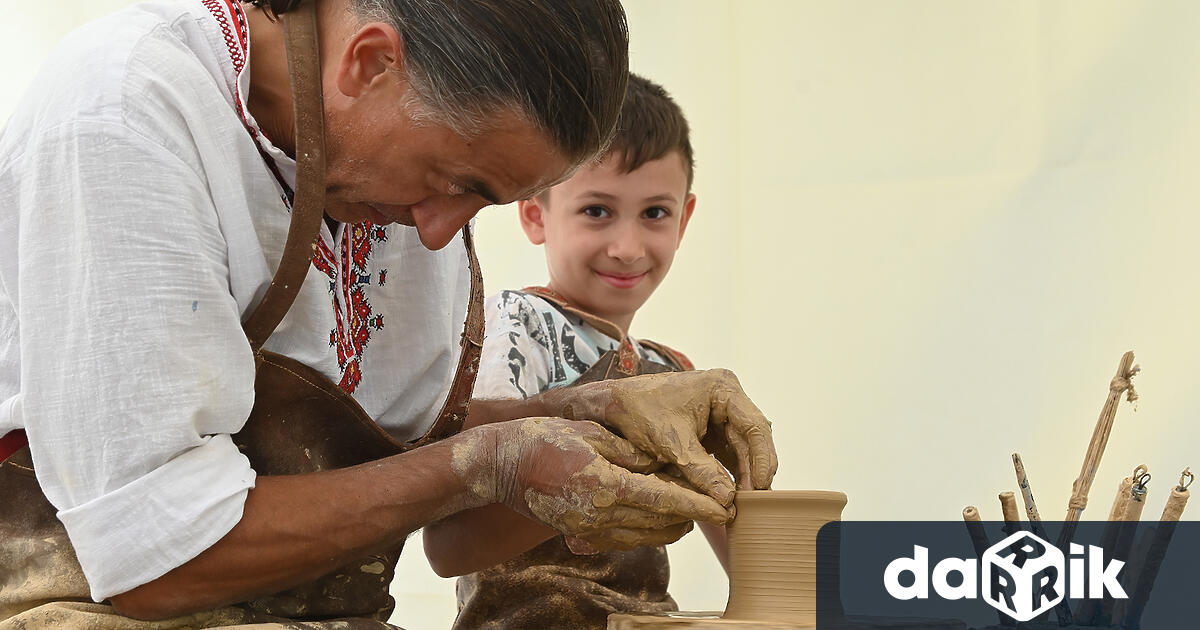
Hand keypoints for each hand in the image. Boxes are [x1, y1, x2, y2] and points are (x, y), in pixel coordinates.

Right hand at [455, 418, 730, 550]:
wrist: (501, 465)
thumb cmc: (544, 439)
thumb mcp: (591, 434)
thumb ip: (631, 451)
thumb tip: (665, 464)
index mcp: (606, 486)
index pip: (665, 500)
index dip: (700, 504)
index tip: (727, 505)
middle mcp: (600, 515)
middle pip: (662, 524)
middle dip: (693, 516)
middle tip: (717, 501)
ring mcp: (590, 529)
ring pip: (648, 536)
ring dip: (674, 524)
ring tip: (694, 506)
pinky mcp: (583, 534)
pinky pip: (628, 540)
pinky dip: (650, 531)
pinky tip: (661, 515)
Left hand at [554, 369, 777, 505]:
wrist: (612, 407)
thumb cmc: (638, 410)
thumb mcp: (671, 442)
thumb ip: (701, 470)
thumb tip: (728, 500)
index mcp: (722, 388)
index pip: (755, 426)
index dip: (763, 458)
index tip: (762, 486)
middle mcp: (727, 398)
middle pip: (752, 439)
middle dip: (753, 471)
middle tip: (754, 503)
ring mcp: (720, 414)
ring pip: (742, 450)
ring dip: (743, 476)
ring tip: (745, 505)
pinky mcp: (710, 431)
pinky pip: (727, 454)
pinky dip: (730, 475)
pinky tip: (732, 496)